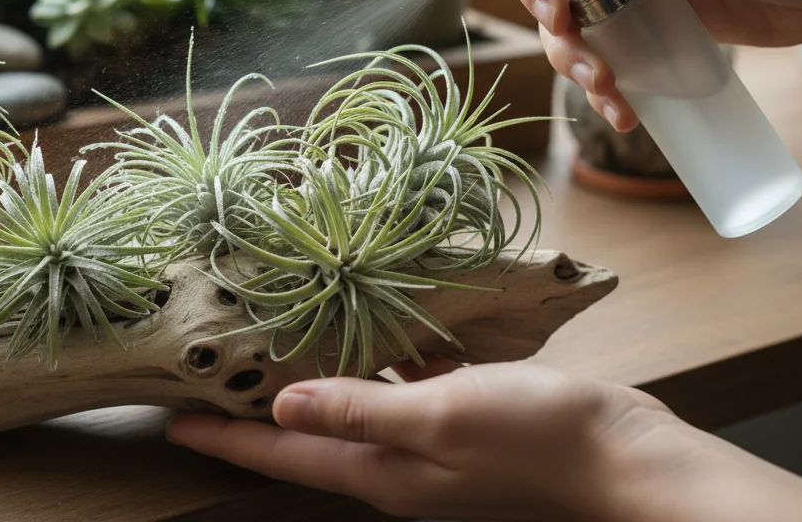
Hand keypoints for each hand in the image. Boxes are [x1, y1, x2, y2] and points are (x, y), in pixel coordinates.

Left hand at [165, 358, 672, 520]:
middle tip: (216, 373)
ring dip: (318, 380)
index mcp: (387, 472)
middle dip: (260, 411)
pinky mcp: (467, 422)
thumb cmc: (539, 438)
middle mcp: (402, 465)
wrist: (627, 458)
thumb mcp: (442, 416)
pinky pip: (406, 390)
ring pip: (357, 409)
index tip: (174, 419)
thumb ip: (363, 410)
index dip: (228, 438)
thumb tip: (286, 407)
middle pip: (311, 438)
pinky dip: (384, 363)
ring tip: (278, 342)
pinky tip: (381, 329)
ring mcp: (435, 446)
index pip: (286, 457)